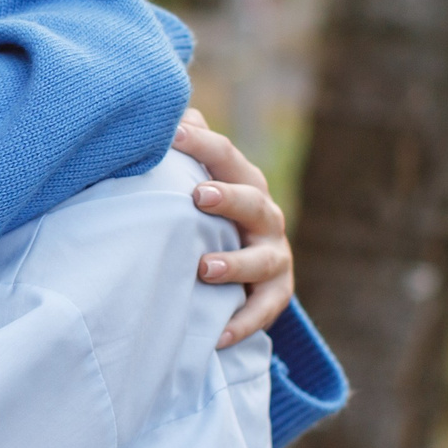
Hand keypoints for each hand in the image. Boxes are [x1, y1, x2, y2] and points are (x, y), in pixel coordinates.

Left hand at [174, 108, 295, 347]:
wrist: (250, 265)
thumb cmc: (212, 214)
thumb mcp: (202, 179)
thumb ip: (189, 148)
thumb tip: (170, 111)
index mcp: (245, 182)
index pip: (226, 157)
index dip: (202, 145)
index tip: (173, 136)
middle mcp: (265, 216)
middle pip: (252, 201)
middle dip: (228, 198)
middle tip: (198, 197)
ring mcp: (274, 256)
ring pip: (263, 259)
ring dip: (235, 264)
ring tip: (204, 270)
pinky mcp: (276, 294)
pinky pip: (264, 311)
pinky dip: (242, 324)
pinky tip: (217, 336)